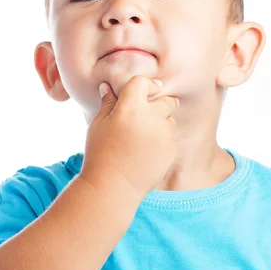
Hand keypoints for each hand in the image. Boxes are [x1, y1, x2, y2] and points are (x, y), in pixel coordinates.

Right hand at [80, 76, 179, 200]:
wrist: (114, 187)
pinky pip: (171, 136)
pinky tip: (146, 151)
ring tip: (140, 138)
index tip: (142, 90)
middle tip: (143, 115)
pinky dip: (162, 139)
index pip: (144, 82)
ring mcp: (165, 135)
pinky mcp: (172, 149)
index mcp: (130, 108)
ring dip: (160, 122)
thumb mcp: (98, 125)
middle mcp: (152, 118)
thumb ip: (108, 103)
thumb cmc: (100, 154)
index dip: (144, 84)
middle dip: (157, 103)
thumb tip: (108, 86)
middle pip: (165, 98)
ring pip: (170, 118)